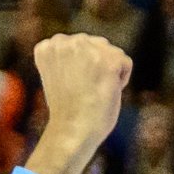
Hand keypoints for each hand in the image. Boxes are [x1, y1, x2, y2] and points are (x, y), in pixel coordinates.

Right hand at [34, 33, 132, 152]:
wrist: (71, 132)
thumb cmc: (66, 110)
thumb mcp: (58, 74)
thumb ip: (70, 56)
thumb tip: (95, 52)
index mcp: (48, 46)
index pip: (79, 46)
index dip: (78, 68)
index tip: (68, 86)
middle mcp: (66, 42)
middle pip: (97, 46)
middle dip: (96, 67)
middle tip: (81, 91)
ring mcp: (88, 49)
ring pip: (112, 53)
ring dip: (108, 73)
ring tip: (91, 92)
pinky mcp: (109, 61)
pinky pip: (125, 64)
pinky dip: (120, 81)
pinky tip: (104, 93)